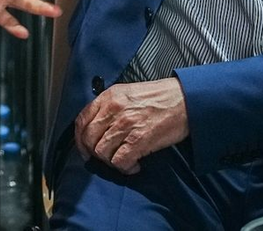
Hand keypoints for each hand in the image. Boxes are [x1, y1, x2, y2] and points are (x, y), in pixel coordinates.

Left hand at [74, 78, 189, 174]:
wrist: (183, 99)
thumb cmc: (158, 97)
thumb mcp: (127, 93)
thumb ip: (110, 106)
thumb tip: (97, 127)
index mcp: (109, 96)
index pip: (82, 120)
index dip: (79, 139)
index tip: (84, 149)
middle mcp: (114, 109)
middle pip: (89, 138)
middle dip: (94, 153)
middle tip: (106, 158)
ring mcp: (126, 124)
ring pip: (102, 152)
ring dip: (111, 161)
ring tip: (123, 160)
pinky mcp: (139, 139)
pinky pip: (120, 161)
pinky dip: (125, 168)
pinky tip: (135, 165)